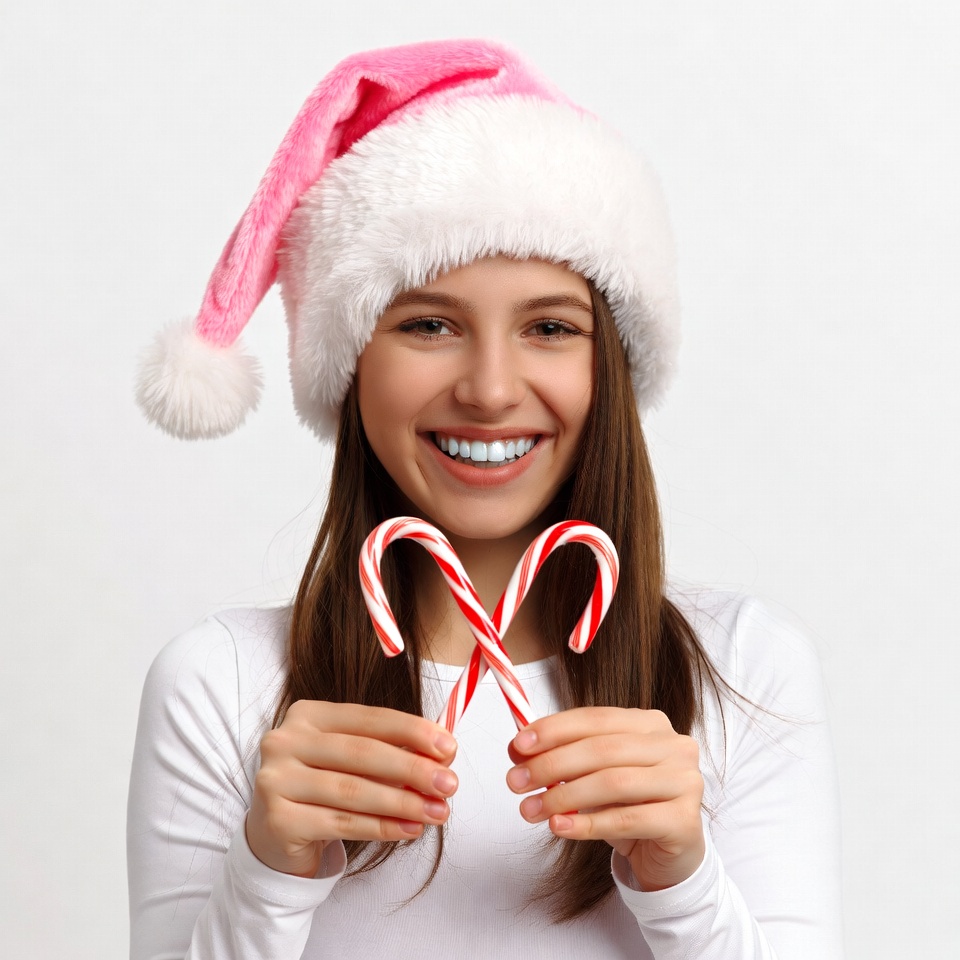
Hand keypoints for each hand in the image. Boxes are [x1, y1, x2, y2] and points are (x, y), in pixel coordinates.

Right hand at [246, 701, 457, 877]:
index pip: (369, 718)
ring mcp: (276, 779)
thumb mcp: (353, 761)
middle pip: (362, 752)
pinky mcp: (278, 819)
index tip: (449, 747)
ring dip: (403, 802)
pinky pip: (341, 823)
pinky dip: (382, 827)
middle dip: (413, 768)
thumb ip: (391, 752)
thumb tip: (443, 756)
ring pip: (353, 791)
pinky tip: (410, 828)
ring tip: (438, 812)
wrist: (275, 834)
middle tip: (450, 784)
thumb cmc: (324, 787)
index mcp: (308, 714)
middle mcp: (286, 740)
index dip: (412, 731)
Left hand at [506, 707, 704, 891]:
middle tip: (515, 782)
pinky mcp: (685, 821)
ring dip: (563, 797)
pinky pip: (627, 820)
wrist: (668, 856)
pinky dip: (587, 824)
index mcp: (650, 724)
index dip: (554, 729)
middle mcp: (674, 746)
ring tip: (530, 810)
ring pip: (613, 783)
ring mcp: (685, 781)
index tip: (517, 745)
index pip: (596, 718)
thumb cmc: (629, 808)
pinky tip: (559, 827)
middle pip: (602, 749)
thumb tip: (517, 748)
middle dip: (551, 765)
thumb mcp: (592, 777)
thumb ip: (561, 758)